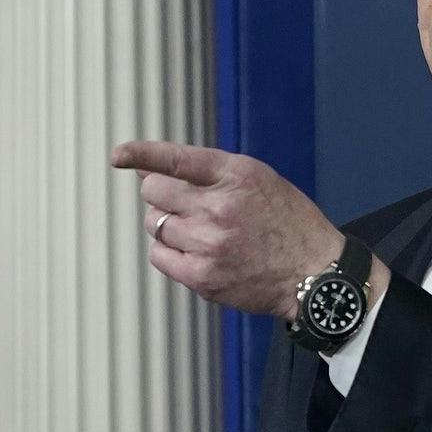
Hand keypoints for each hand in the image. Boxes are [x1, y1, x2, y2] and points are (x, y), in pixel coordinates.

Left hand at [111, 140, 343, 318]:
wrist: (313, 273)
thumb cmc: (285, 222)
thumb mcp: (255, 178)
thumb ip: (204, 171)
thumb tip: (146, 171)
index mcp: (236, 175)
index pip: (175, 159)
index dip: (141, 154)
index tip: (118, 156)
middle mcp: (219, 208)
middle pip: (154, 193)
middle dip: (163, 196)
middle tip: (189, 205)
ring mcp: (208, 245)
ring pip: (154, 225)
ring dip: (168, 224)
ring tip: (201, 231)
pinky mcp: (202, 277)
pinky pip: (159, 255)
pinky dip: (169, 251)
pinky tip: (195, 251)